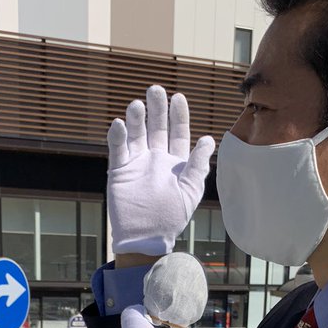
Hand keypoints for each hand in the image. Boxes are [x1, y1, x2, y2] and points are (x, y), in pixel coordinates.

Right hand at [108, 86, 214, 256]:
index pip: (177, 132)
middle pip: (156, 127)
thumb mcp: (190, 192)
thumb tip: (209, 139)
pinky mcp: (119, 171)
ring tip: (136, 105)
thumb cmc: (171, 218)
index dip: (178, 115)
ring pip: (136, 134)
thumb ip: (198, 165)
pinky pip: (118, 149)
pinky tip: (119, 124)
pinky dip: (117, 136)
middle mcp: (156, 158)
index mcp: (175, 162)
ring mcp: (137, 163)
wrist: (146, 238)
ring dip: (136, 118)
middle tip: (155, 89)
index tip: (178, 97)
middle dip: (156, 108)